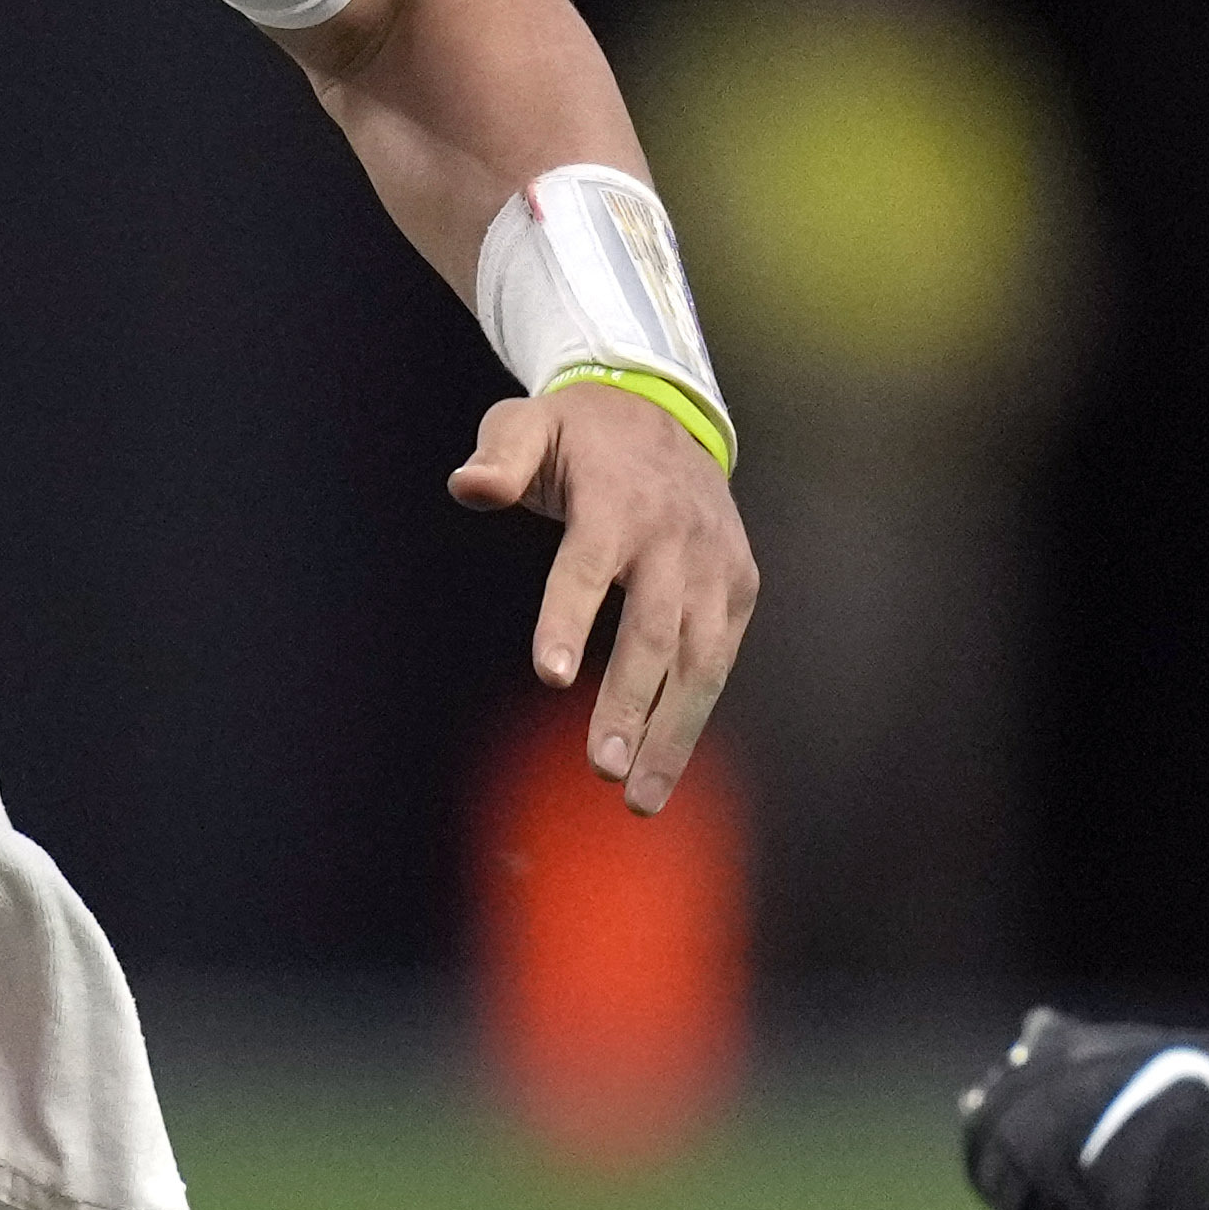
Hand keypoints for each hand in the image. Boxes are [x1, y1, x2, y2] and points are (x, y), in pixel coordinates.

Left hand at [449, 381, 752, 809]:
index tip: (550, 674)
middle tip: (602, 765)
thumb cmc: (580, 435)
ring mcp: (715, 565)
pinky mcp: (740, 586)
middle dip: (631, 701)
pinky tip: (667, 765)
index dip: (569, 618)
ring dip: (672, 731)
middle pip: (655, 628)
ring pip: (701, 658)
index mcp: (617, 500)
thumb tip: (468, 486)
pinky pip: (720, 659)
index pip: (588, 565)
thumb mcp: (529, 424)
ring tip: (639, 796)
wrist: (669, 413)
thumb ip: (499, 456)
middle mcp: (674, 537)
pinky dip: (696, 714)